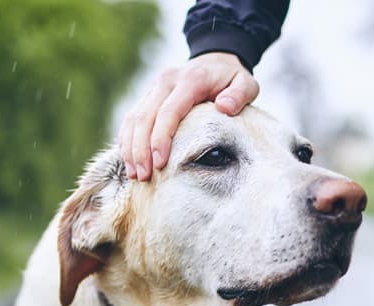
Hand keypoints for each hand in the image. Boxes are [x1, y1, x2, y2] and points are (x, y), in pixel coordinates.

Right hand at [118, 52, 258, 180]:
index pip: (169, 111)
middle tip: (143, 177)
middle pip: (144, 117)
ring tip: (134, 175)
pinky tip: (129, 160)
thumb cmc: (232, 78)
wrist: (216, 60)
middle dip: (141, 149)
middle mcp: (167, 81)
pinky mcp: (149, 95)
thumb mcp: (246, 83)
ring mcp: (155, 87)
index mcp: (190, 80)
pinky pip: (132, 118)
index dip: (161, 138)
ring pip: (133, 118)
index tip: (160, 163)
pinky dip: (127, 139)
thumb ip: (239, 94)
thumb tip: (224, 107)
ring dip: (130, 147)